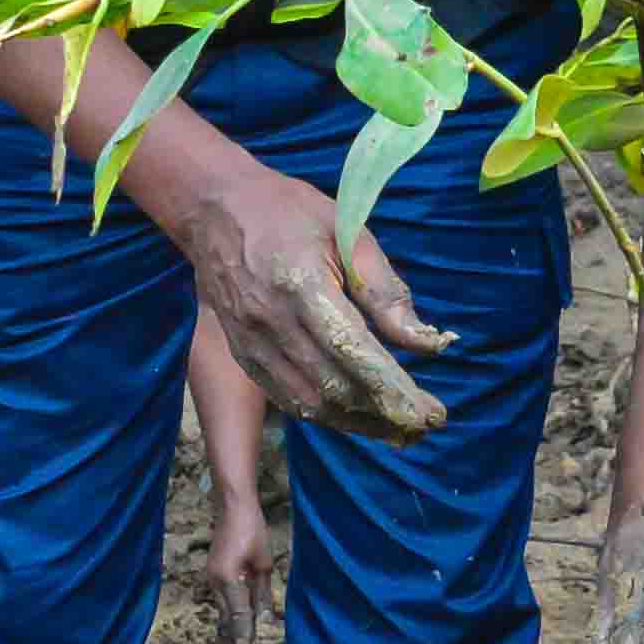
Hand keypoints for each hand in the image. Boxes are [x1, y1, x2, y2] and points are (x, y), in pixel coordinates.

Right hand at [159, 144, 446, 440]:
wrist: (214, 210)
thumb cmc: (289, 213)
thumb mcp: (346, 232)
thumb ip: (385, 291)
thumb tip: (426, 344)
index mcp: (300, 283)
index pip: (353, 349)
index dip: (392, 388)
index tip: (429, 411)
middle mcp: (271, 321)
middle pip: (333, 385)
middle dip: (384, 413)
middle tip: (426, 424)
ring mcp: (251, 343)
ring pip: (310, 402)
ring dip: (359, 424)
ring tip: (400, 432)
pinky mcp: (243, 356)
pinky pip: (287, 399)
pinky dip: (327, 416)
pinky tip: (358, 420)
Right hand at [204, 478, 278, 643]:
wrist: (233, 507)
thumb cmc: (253, 531)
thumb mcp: (264, 563)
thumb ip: (262, 591)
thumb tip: (263, 616)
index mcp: (229, 578)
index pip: (238, 613)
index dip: (243, 633)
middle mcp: (216, 580)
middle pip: (225, 614)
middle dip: (232, 634)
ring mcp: (211, 576)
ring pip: (220, 606)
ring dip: (226, 624)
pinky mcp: (212, 571)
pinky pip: (220, 596)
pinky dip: (225, 609)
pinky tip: (228, 619)